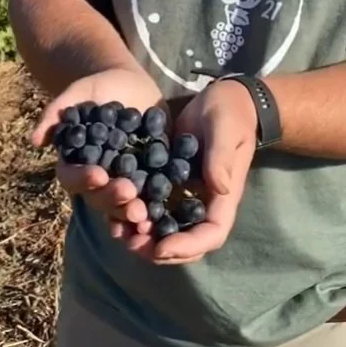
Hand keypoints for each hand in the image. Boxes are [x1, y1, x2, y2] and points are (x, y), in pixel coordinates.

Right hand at [32, 67, 163, 227]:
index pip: (72, 177)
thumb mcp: (79, 91)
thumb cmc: (99, 86)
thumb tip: (34, 140)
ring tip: (144, 212)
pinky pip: (150, 199)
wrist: (132, 84)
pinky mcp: (150, 179)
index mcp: (77, 161)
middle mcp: (98, 177)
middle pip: (98, 198)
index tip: (99, 175)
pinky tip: (162, 211)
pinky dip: (154, 208)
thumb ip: (57, 111)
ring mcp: (123, 181)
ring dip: (131, 212)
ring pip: (122, 205)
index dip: (83, 179)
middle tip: (129, 193)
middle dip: (112, 199)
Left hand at [115, 79, 257, 265]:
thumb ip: (221, 157)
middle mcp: (205, 201)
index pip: (212, 233)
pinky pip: (155, 204)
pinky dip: (137, 211)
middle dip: (161, 249)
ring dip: (145, 236)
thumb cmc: (230, 113)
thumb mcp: (226, 130)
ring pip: (168, 227)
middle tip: (132, 244)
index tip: (161, 246)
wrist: (225, 97)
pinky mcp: (171, 180)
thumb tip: (218, 188)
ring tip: (118, 232)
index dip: (187, 246)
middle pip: (188, 241)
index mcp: (223, 195)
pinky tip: (114, 210)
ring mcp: (187, 193)